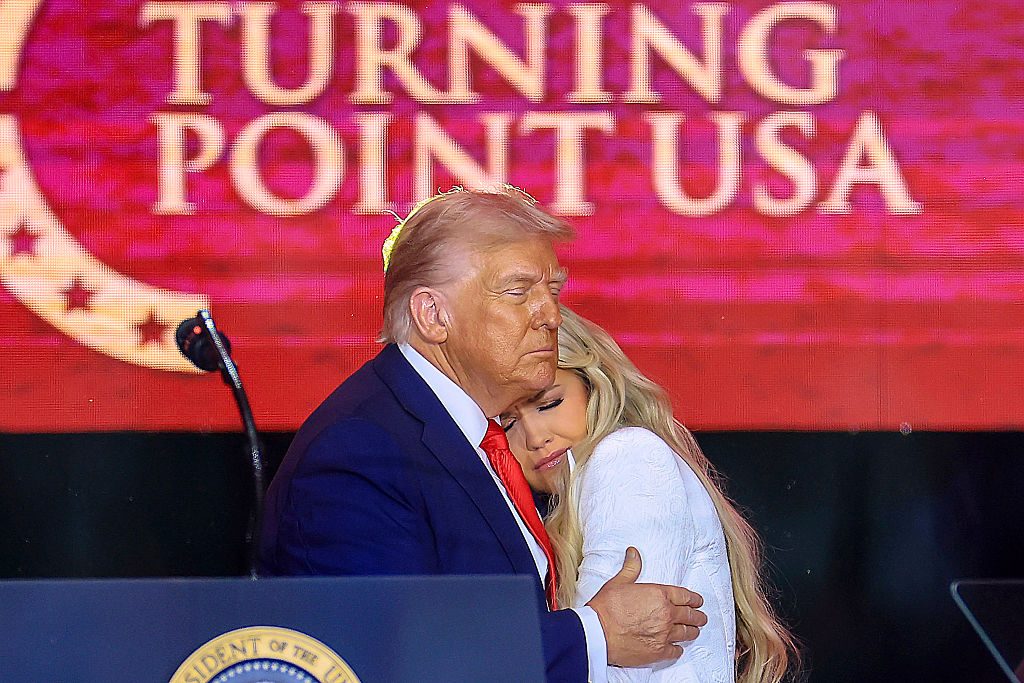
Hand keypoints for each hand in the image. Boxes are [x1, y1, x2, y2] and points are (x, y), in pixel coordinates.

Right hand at [585, 547, 706, 666]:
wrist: (598, 633)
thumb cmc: (607, 608)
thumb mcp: (619, 582)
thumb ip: (631, 568)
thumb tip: (634, 552)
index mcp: (659, 595)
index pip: (685, 596)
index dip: (694, 599)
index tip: (698, 601)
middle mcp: (666, 615)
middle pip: (690, 615)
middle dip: (697, 616)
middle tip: (701, 617)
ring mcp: (664, 634)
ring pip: (686, 633)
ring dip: (692, 631)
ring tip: (694, 631)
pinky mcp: (659, 652)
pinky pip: (676, 651)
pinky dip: (678, 649)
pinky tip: (677, 648)